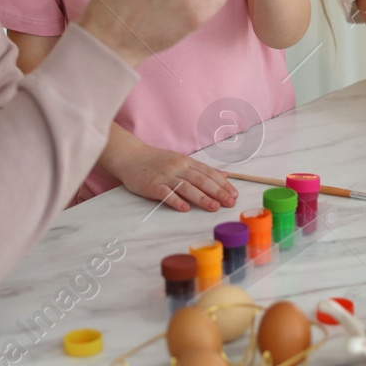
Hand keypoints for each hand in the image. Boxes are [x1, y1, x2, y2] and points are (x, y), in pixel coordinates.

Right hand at [114, 143, 238, 212]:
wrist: (131, 156)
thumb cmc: (158, 161)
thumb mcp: (181, 161)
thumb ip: (202, 169)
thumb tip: (225, 175)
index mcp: (187, 161)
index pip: (209, 173)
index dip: (223, 183)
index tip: (234, 194)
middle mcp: (178, 167)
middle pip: (201, 180)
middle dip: (217, 191)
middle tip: (230, 202)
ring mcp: (165, 176)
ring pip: (186, 187)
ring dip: (202, 197)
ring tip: (214, 207)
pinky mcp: (152, 185)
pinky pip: (166, 193)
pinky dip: (176, 200)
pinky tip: (185, 208)